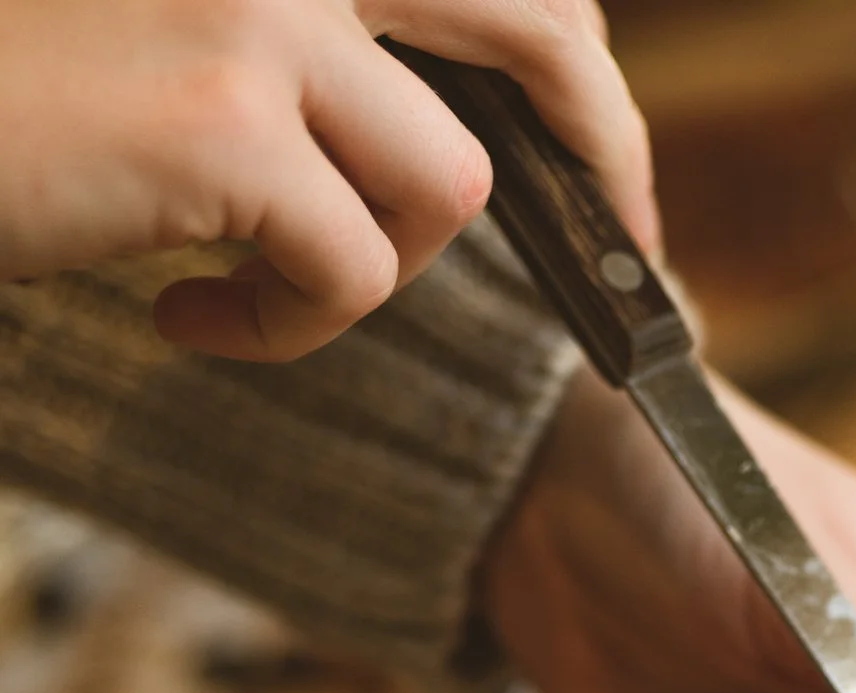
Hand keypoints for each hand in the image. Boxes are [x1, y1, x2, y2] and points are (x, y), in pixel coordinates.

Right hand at [0, 0, 656, 359]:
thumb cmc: (3, 81)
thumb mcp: (175, 22)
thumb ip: (307, 34)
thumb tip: (456, 105)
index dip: (566, 49)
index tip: (592, 130)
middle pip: (539, 21)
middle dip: (605, 138)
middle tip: (624, 227)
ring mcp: (258, 5)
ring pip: (451, 180)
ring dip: (378, 263)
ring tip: (256, 281)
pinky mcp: (222, 120)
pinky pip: (352, 272)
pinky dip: (288, 327)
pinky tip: (188, 317)